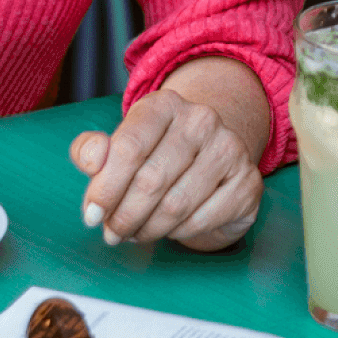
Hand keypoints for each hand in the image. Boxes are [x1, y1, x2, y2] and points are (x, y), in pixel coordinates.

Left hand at [69, 91, 261, 250]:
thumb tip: (90, 160)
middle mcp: (201, 119)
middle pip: (151, 181)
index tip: (90, 216)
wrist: (211, 160)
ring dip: (148, 229)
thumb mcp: (120, 147)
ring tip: (137, 232)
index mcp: (164, 104)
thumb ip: (93, 151)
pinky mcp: (248, 181)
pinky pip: (203, 220)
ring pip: (176, 205)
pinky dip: (179, 232)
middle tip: (113, 233)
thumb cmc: (156, 156)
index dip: (105, 189)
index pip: (128, 147)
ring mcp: (230, 148)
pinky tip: (171, 227)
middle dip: (124, 216)